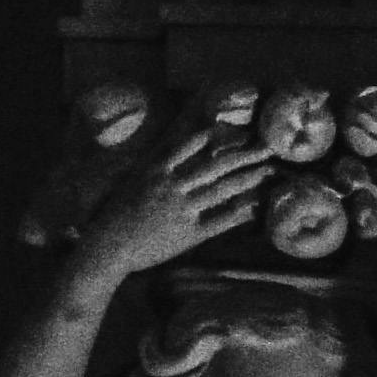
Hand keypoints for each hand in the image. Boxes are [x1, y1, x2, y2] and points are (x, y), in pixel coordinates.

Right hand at [82, 116, 273, 283]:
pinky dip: (240, 213)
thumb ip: (157, 162)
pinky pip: (220, 220)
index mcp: (157, 169)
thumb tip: (179, 146)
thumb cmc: (116, 212)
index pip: (194, 146)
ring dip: (248, 179)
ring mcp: (182, 209)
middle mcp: (172, 185)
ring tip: (269, 171)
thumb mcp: (134, 178)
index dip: (220, 138)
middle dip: (244, 155)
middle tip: (269, 147)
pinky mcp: (188, 233)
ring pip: (222, 190)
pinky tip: (257, 206)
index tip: (242, 130)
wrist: (107, 245)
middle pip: (216, 166)